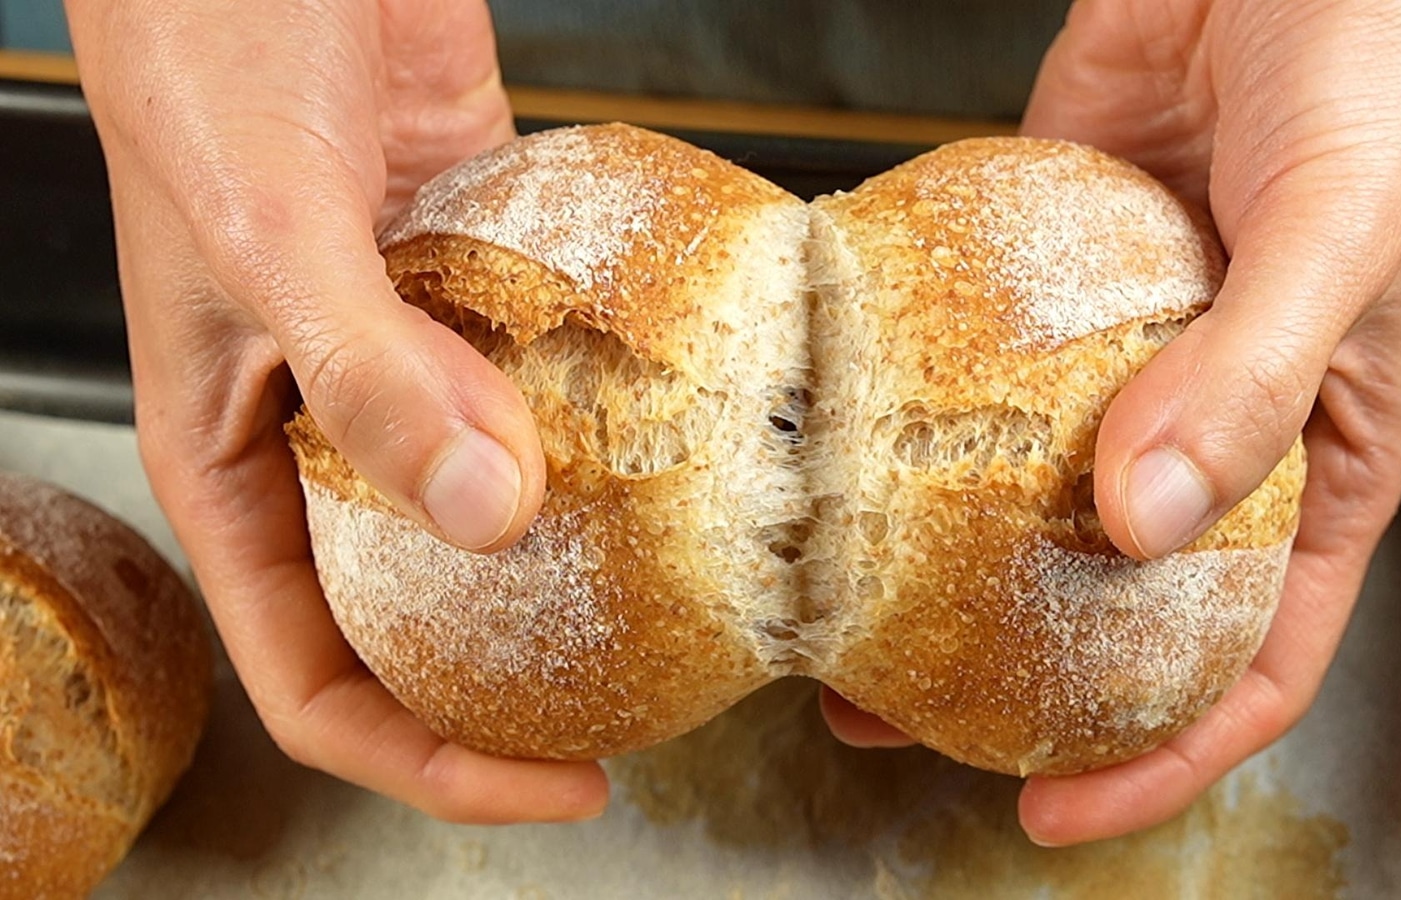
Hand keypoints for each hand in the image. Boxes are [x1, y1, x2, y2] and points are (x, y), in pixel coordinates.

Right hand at [64, 0, 605, 822]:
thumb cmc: (207, 58)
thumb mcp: (267, 233)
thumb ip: (368, 375)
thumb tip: (491, 515)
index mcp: (236, 467)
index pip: (321, 678)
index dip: (433, 757)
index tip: (557, 781)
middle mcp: (327, 435)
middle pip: (427, 610)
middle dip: (523, 670)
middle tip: (651, 696)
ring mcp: (415, 364)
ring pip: (503, 495)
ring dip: (588, 534)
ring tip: (695, 571)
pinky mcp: (484, 290)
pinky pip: (555, 379)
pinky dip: (614, 405)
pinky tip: (687, 422)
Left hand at [824, 0, 1400, 844]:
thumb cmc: (1381, 58)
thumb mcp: (1344, 233)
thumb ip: (1249, 377)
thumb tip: (1143, 520)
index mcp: (1320, 450)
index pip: (1251, 652)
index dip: (1160, 751)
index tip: (1055, 807)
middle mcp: (1213, 418)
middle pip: (1117, 594)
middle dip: (1020, 675)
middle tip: (908, 717)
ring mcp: (1124, 350)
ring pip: (1031, 493)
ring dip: (944, 559)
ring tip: (846, 610)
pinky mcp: (1050, 271)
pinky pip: (977, 363)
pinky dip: (921, 414)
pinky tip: (854, 447)